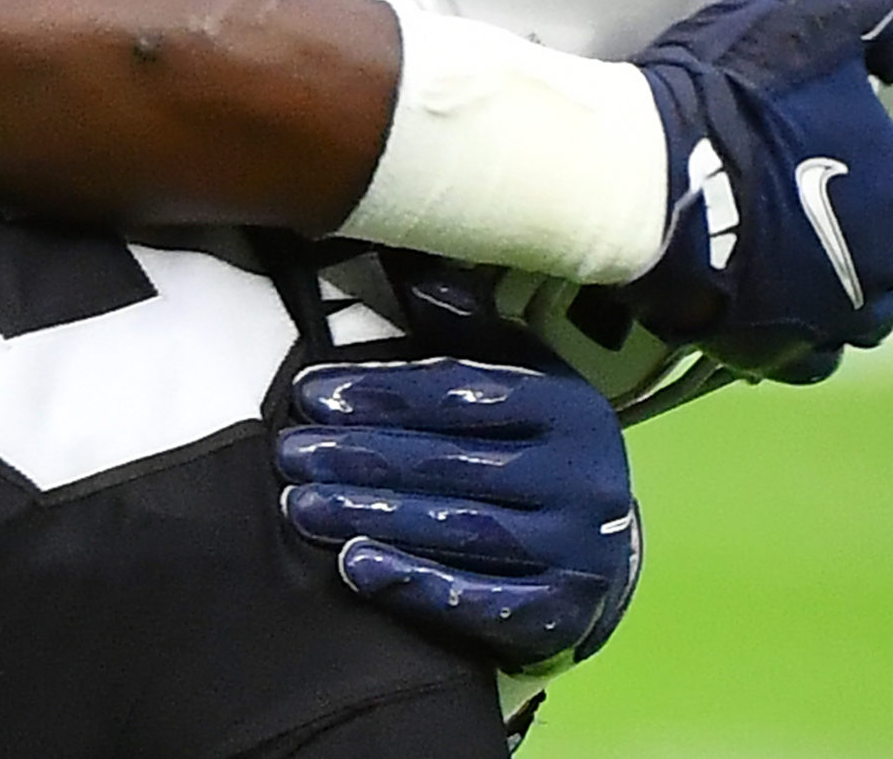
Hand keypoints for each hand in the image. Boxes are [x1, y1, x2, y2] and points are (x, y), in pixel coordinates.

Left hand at [277, 358, 637, 671]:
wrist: (602, 544)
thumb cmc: (537, 444)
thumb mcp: (521, 374)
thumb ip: (469, 330)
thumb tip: (415, 279)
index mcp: (568, 408)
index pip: (461, 394)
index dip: (380, 391)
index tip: (310, 394)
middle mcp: (582, 479)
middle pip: (452, 464)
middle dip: (360, 457)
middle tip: (291, 453)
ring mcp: (577, 552)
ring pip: (460, 531)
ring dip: (372, 516)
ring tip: (301, 504)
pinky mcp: (560, 613)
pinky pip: (480, 601)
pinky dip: (414, 583)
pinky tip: (354, 565)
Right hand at [622, 0, 892, 378]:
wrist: (636, 176)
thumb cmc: (719, 92)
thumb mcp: (804, 8)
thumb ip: (868, 14)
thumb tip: (889, 46)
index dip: (847, 154)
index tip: (794, 140)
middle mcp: (890, 256)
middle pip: (883, 244)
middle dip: (846, 225)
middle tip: (776, 194)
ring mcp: (834, 312)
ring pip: (859, 309)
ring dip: (832, 286)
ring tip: (776, 257)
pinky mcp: (778, 350)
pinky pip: (807, 356)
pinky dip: (790, 333)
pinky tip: (757, 302)